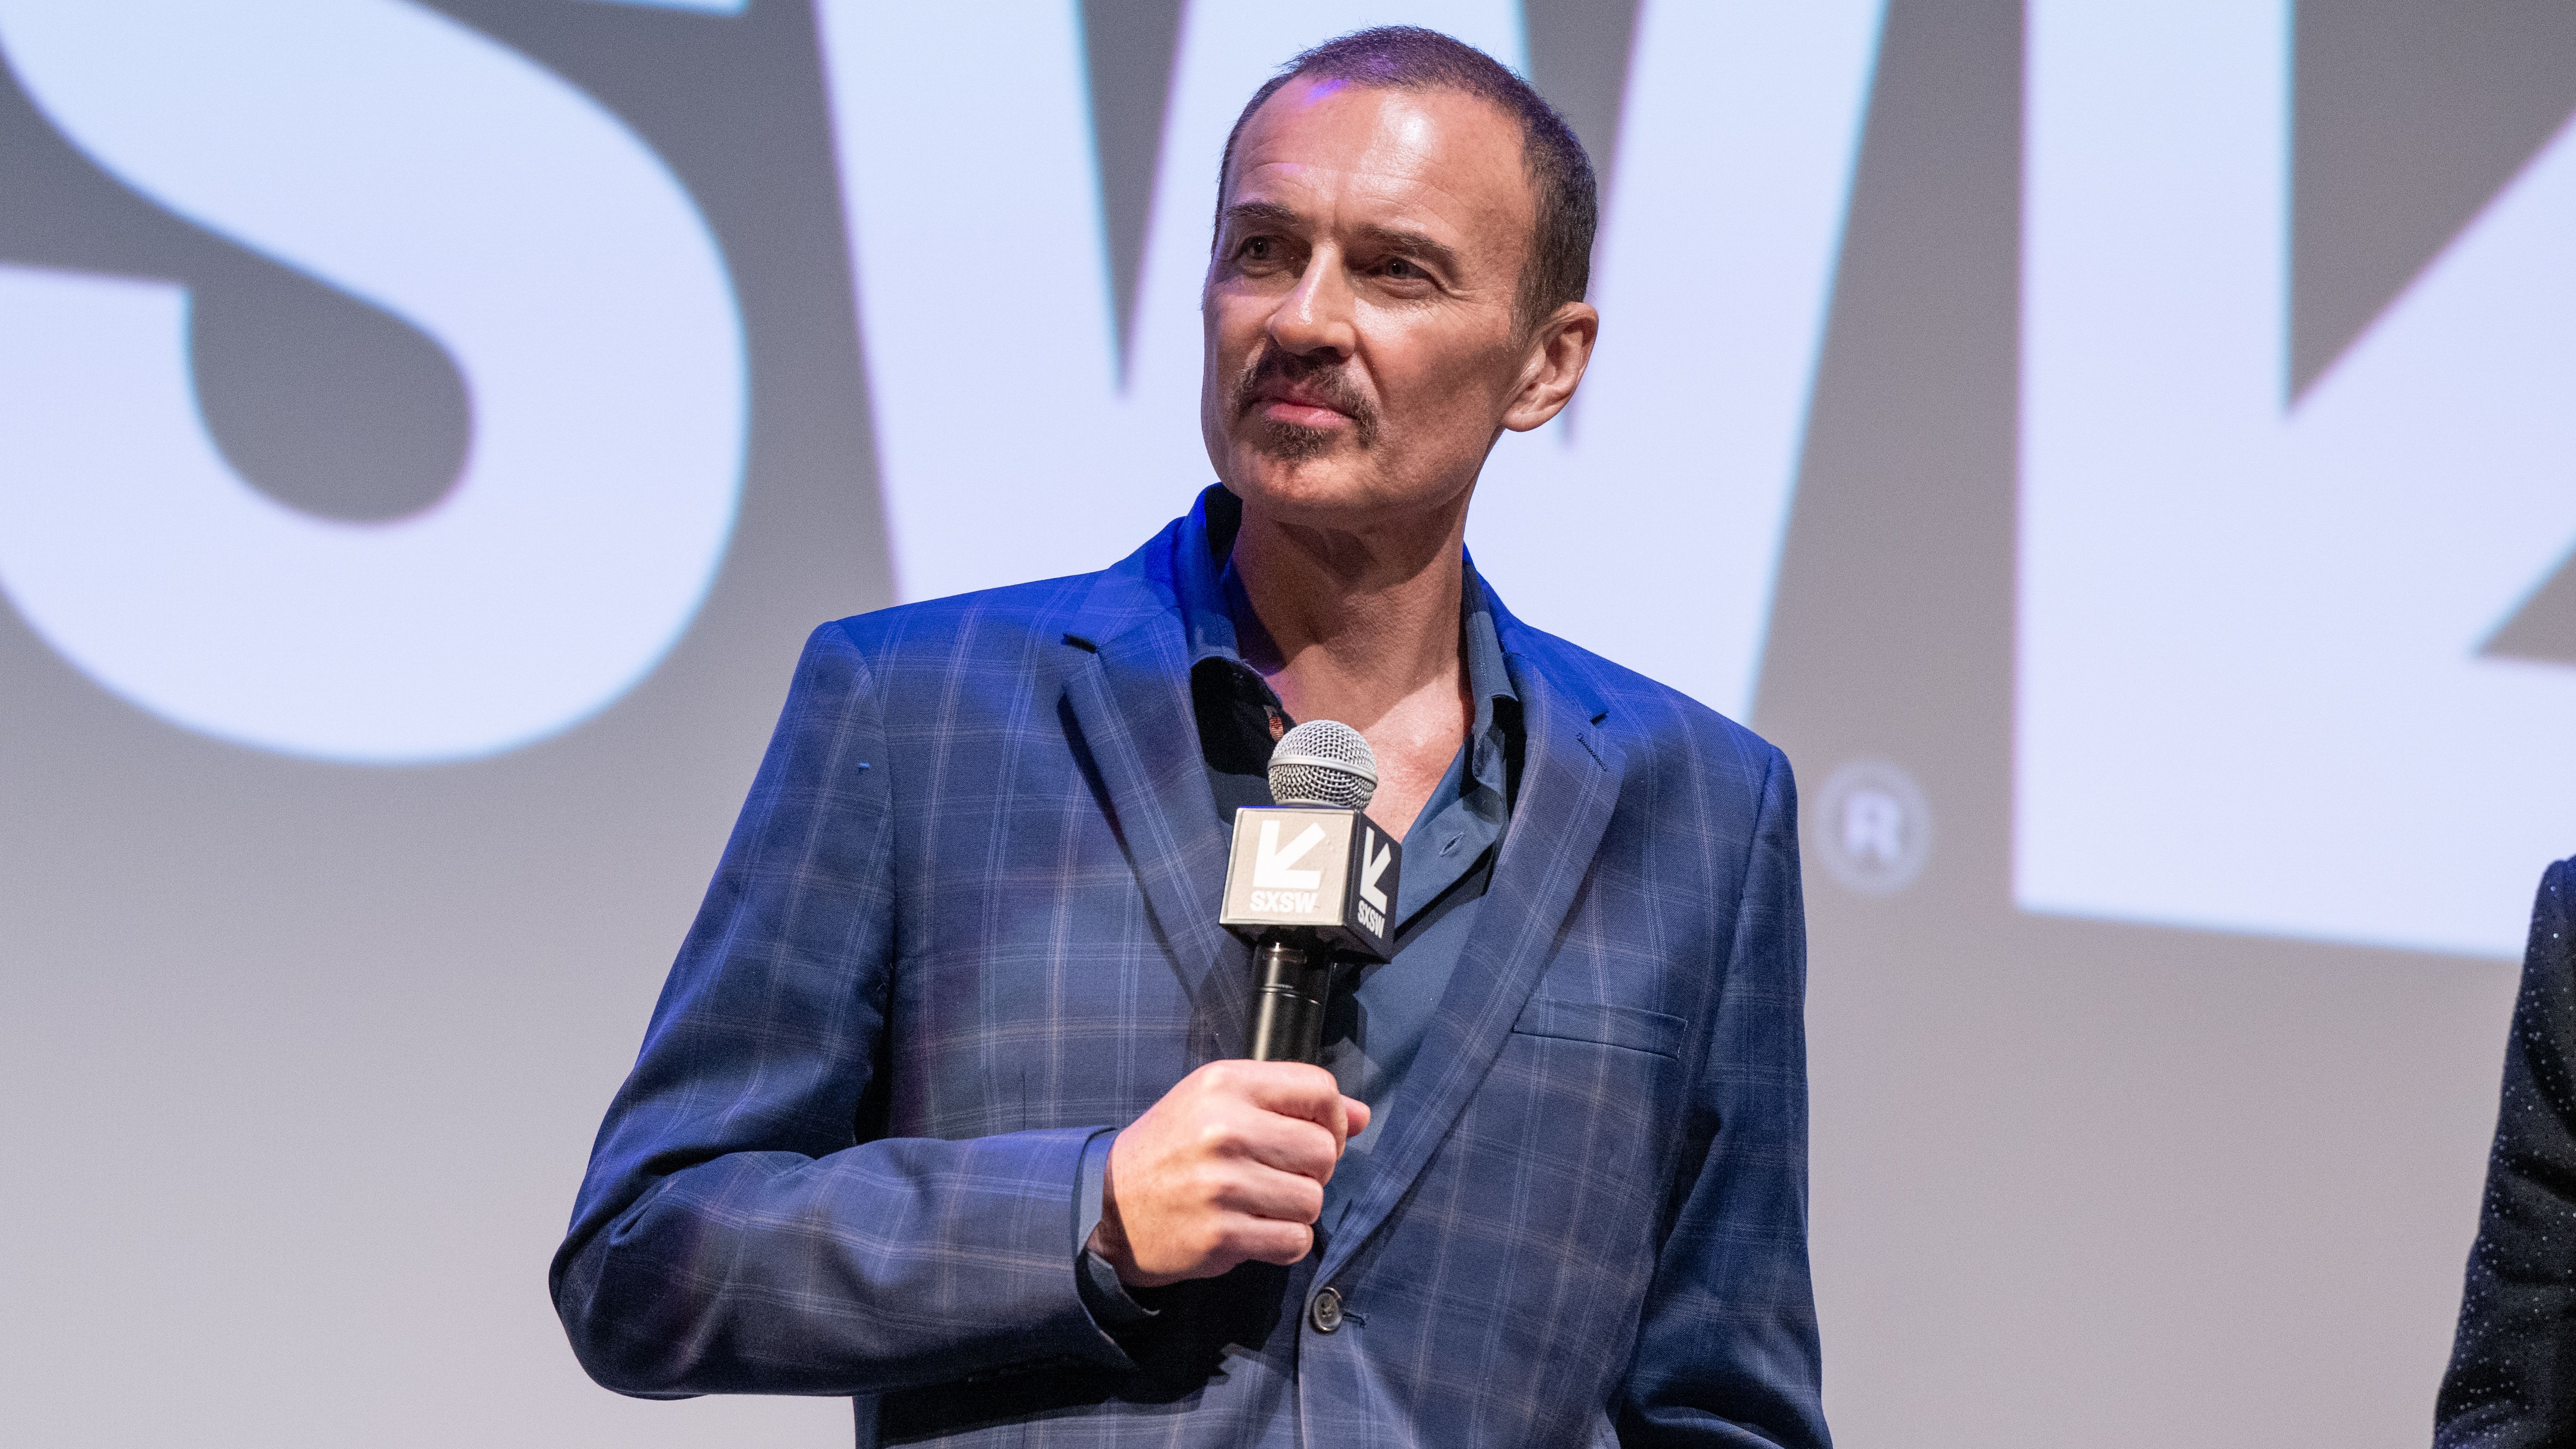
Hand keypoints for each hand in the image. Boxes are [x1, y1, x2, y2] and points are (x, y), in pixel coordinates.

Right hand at [1085, 1060, 1370, 1287]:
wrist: (1106, 1206)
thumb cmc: (1171, 1151)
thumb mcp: (1218, 1103)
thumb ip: (1289, 1102)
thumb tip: (1361, 1116)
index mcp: (1225, 1084)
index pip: (1320, 1089)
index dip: (1333, 1118)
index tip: (1316, 1136)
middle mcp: (1224, 1129)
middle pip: (1325, 1151)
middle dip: (1313, 1171)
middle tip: (1279, 1175)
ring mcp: (1223, 1184)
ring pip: (1313, 1201)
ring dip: (1295, 1209)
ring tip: (1259, 1203)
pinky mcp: (1221, 1234)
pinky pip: (1294, 1241)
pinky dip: (1283, 1242)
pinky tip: (1253, 1230)